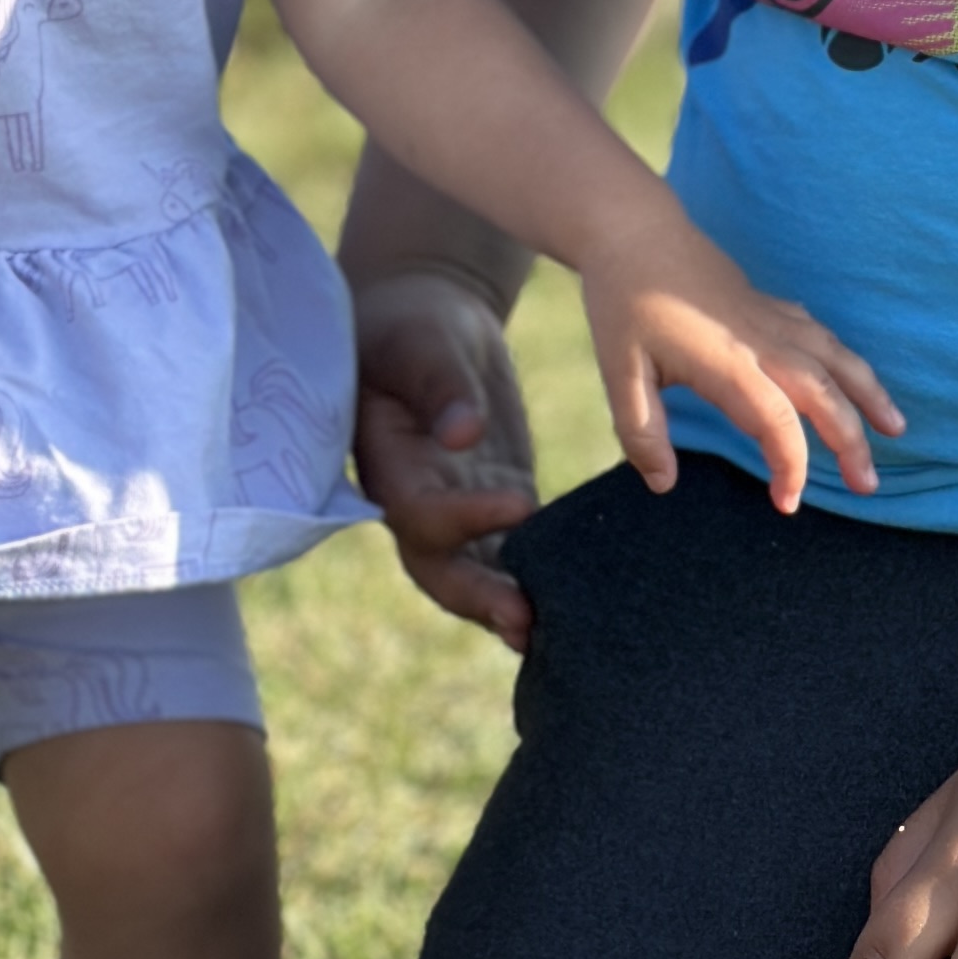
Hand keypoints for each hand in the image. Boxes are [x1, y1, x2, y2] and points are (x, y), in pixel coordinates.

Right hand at [347, 267, 542, 649]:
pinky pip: (506, 556)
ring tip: (547, 634)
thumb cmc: (414, 328)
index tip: (519, 502)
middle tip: (524, 620)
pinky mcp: (489, 507)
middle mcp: (413, 500)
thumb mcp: (423, 345)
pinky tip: (571, 606)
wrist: (424, 325)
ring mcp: (452, 510)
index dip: (463, 518)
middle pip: (437, 567)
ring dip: (504, 605)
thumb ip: (442, 386)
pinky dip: (531, 582)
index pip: (417, 509)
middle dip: (477, 596)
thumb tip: (464, 432)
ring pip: (471, 575)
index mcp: (386, 463)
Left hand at [581, 217, 901, 517]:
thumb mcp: (618, 374)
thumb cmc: (623, 302)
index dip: (791, 465)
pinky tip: (855, 381)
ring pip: (836, 357)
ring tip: (896, 430)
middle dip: (852, 440)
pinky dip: (846, 361)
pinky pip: (820, 336)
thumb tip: (663, 485)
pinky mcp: (769, 306)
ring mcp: (770, 319)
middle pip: (823, 392)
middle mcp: (760, 340)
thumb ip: (642, 433)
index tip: (786, 503)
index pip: (776, 421)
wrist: (633, 230)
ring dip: (869, 394)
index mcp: (726, 362)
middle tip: (868, 486)